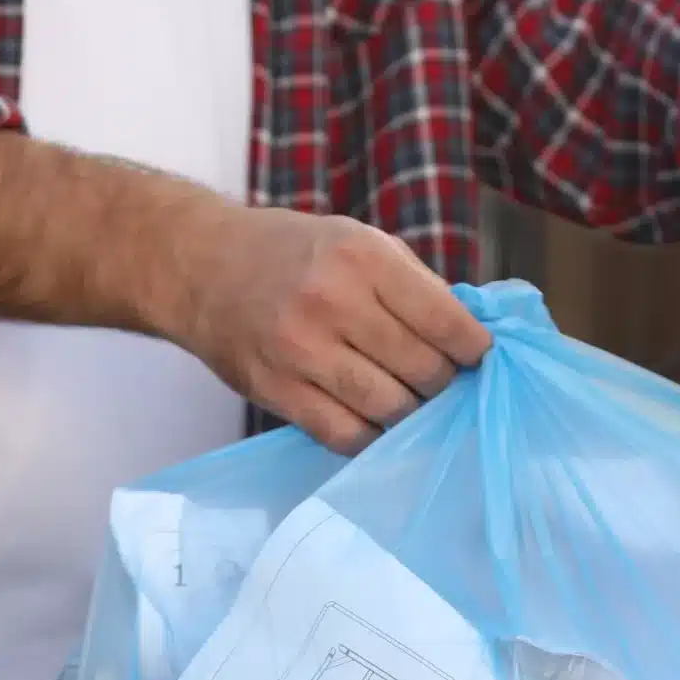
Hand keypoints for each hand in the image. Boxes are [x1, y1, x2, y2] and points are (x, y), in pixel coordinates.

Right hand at [166, 206, 493, 452]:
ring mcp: (300, 350)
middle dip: (444, 385)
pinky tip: (374, 421)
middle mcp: (331, 301)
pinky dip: (371, 437)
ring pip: (391, 409)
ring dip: (411, 414)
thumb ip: (417, 287)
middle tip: (441, 384)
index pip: (447, 322)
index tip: (478, 360)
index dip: (474, 351)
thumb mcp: (359, 243)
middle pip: (425, 372)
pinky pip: (346, 436)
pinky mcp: (276, 391)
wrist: (202, 266)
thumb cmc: (296, 255)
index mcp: (362, 258)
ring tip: (411, 402)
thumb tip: (476, 341)